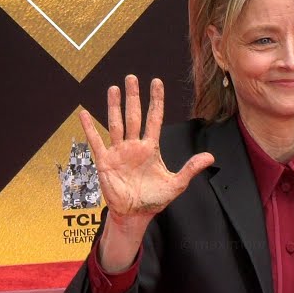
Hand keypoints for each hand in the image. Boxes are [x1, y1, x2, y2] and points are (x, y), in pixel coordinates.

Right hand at [79, 75, 213, 222]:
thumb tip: (210, 157)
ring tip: (114, 88)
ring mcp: (119, 152)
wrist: (135, 215)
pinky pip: (96, 142)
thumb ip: (191, 169)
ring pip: (116, 124)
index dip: (156, 101)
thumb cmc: (154, 199)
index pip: (154, 119)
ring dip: (114, 106)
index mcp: (151, 148)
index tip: (157, 82)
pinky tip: (84, 114)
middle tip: (132, 77)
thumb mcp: (176, 184)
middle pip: (134, 116)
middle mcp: (134, 146)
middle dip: (133, 97)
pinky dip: (90, 128)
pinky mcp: (105, 162)